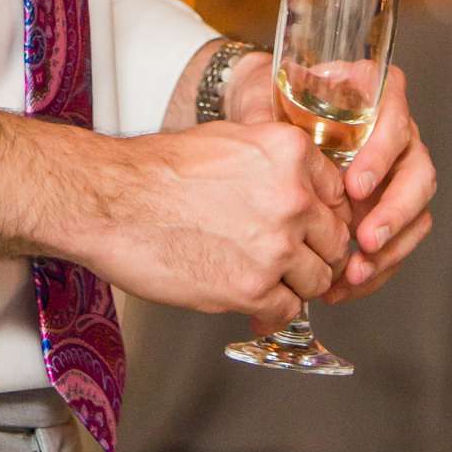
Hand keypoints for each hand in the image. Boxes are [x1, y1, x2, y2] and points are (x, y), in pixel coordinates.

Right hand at [91, 119, 351, 327]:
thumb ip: (275, 163)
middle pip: (335, 240)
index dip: (322, 215)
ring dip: (295, 285)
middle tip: (290, 260)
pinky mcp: (252, 289)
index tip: (308, 228)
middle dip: (314, 253)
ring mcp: (276, 247)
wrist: (112, 201)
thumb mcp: (229, 139)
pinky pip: (287, 311)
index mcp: (290, 154)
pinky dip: (271, 312)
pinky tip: (250, 303)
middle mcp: (293, 198)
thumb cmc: (157, 170)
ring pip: (318, 279)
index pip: (339, 195)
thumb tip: (301, 188)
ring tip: (267, 281)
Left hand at [226, 53, 435, 304]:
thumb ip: (267, 113)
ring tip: (357, 272)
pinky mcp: (389, 208)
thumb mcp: (267, 97)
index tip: (354, 186)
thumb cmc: (271, 101)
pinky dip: (377, 266)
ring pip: (417, 212)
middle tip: (366, 240)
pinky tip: (348, 284)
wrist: (267, 122)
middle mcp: (396, 133)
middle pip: (418, 172)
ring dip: (391, 247)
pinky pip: (398, 240)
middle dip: (395, 211)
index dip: (381, 155)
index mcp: (374, 95)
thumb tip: (259, 134)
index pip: (394, 118)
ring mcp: (397, 174)